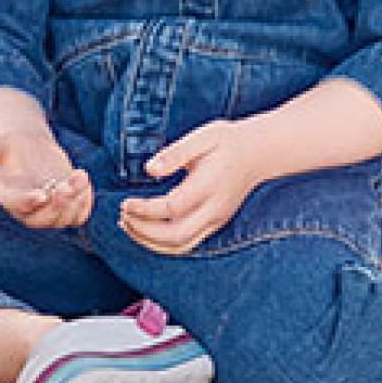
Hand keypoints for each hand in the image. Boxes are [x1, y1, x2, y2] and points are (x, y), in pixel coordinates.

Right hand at [0, 88, 92, 229]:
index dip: (30, 202)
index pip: (19, 205)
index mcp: (9, 197)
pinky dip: (85, 200)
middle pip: (45, 218)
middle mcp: (29, 210)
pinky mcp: (67, 206)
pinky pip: (80, 214)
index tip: (42, 194)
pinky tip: (82, 178)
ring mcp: (50, 210)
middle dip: (58, 204)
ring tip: (79, 175)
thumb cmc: (6, 148)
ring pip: (66, 218)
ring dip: (76, 200)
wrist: (26, 149)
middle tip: (65, 185)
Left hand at [121, 119, 270, 255]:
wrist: (258, 153)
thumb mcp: (203, 136)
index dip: (144, 210)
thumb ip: (175, 153)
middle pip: (175, 235)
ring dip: (150, 242)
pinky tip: (145, 231)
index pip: (172, 208)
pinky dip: (162, 244)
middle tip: (123, 216)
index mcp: (210, 185)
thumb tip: (149, 170)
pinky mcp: (215, 224)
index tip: (125, 202)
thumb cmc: (227, 141)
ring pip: (180, 246)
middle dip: (143, 231)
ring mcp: (217, 220)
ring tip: (128, 226)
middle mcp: (215, 209)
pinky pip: (186, 244)